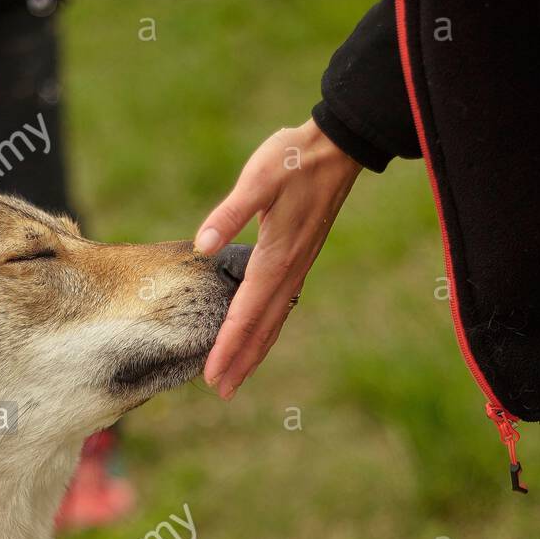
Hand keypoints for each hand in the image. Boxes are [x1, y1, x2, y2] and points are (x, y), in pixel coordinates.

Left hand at [195, 119, 361, 398]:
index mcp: (275, 257)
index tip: (211, 374)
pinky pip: (280, 306)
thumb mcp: (259, 177)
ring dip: (254, 351)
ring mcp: (297, 268)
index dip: (227, 347)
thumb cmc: (294, 158)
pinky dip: (266, 329)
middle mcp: (288, 270)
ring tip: (236, 376)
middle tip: (220, 391)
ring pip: (274, 321)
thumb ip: (231, 212)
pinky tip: (258, 335)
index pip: (245, 314)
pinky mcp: (299, 260)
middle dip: (240, 361)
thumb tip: (203, 245)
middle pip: (261, 328)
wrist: (336, 147)